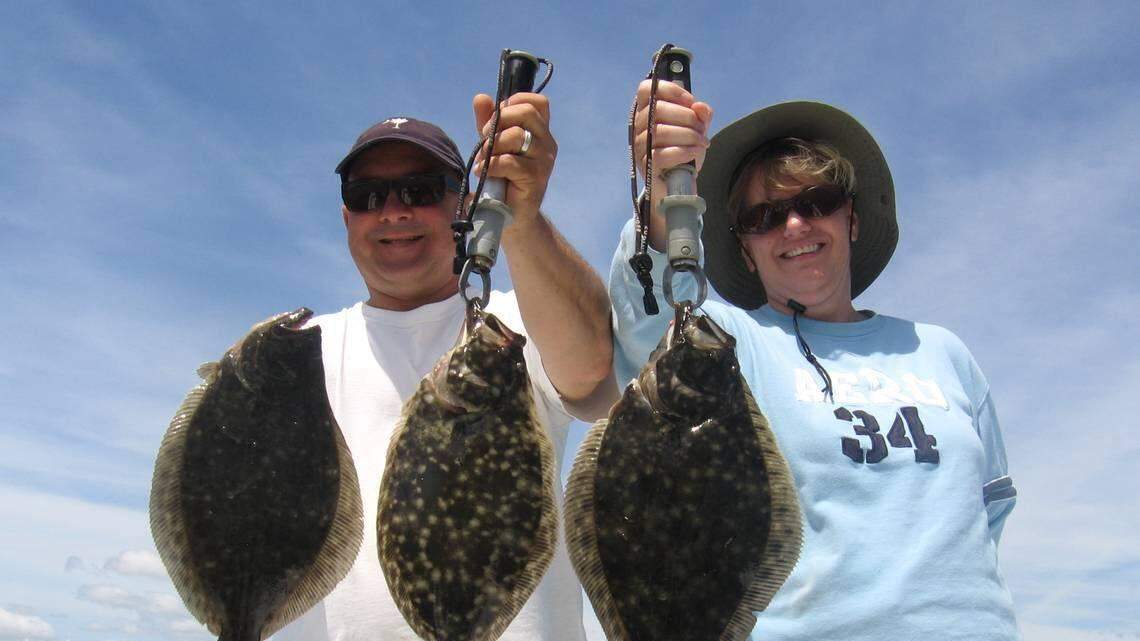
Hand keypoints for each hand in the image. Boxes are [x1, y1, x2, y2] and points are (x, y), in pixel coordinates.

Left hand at [472, 92, 556, 223]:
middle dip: (499, 120)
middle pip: (526, 112)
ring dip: (492, 145)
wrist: (510, 213)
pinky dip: (491, 165)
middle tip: (485, 137)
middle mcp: (547, 142)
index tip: (498, 116)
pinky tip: (483, 172)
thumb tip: (481, 98)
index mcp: (540, 131)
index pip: (538, 102)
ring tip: (483, 158)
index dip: (515, 101)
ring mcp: (544, 160)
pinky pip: (510, 161)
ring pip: (517, 135)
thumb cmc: (502, 176)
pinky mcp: (536, 178)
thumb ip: (488, 121)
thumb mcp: (493, 144)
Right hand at [632, 79, 712, 248]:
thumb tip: (700, 107)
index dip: (669, 90)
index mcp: (648, 112)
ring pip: (661, 132)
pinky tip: (695, 152)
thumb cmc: (684, 150)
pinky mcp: (646, 165)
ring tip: (702, 142)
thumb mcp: (696, 128)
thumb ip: (700, 115)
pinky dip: (684, 151)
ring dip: (688, 135)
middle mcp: (639, 127)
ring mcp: (640, 146)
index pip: (647, 89)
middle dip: (687, 117)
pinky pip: (661, 154)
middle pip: (658, 109)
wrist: (679, 184)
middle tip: (701, 129)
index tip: (689, 101)